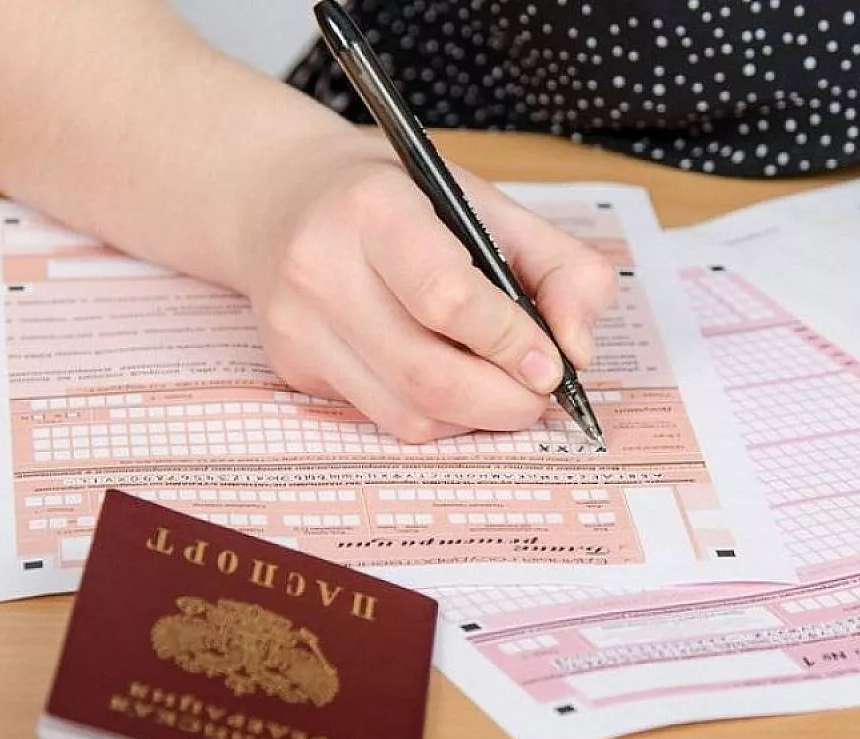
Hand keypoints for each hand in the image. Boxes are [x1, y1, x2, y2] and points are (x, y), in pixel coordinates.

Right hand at [234, 131, 615, 442]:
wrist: (281, 197)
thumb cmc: (400, 201)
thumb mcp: (487, 204)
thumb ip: (560, 266)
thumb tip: (578, 350)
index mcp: (374, 209)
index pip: (448, 298)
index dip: (510, 342)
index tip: (552, 364)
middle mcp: (321, 268)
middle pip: (428, 375)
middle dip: (504, 401)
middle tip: (540, 395)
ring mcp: (298, 325)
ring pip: (408, 415)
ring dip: (475, 418)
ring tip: (502, 389)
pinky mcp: (293, 366)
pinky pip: (385, 420)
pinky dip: (437, 417)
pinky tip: (451, 384)